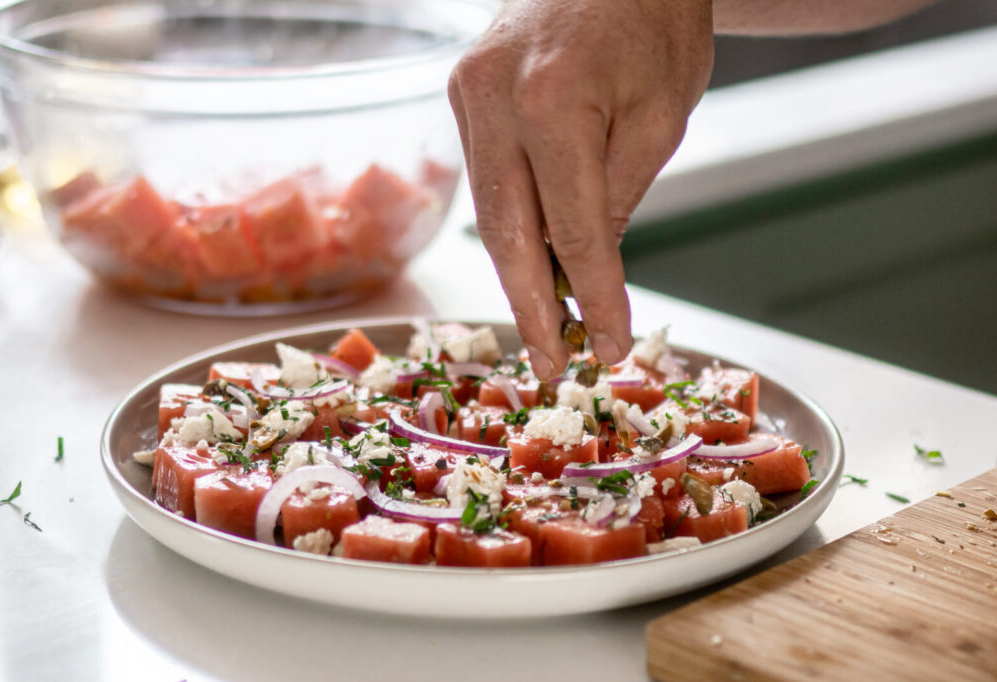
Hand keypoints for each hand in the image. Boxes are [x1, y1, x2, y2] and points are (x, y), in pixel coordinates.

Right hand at [449, 0, 712, 378]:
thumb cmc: (654, 23)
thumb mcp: (661, 115)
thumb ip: (617, 197)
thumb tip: (583, 270)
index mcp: (552, 100)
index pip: (571, 230)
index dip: (592, 297)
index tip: (608, 346)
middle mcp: (492, 97)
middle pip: (506, 234)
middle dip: (530, 309)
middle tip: (548, 365)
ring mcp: (467, 93)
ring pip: (488, 212)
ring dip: (517, 274)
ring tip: (544, 327)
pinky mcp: (462, 92)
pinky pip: (486, 177)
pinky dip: (510, 225)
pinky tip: (532, 264)